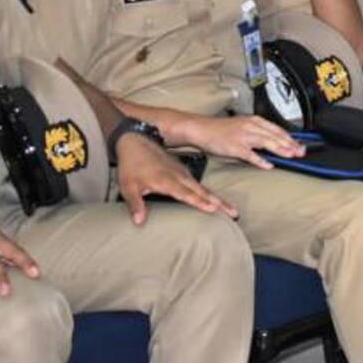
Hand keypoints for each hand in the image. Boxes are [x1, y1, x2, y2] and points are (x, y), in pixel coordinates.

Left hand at [115, 134, 237, 224]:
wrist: (136, 140)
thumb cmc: (131, 164)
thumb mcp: (128, 186)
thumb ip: (135, 204)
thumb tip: (139, 221)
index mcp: (166, 181)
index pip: (186, 194)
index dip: (199, 202)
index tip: (213, 208)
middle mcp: (178, 177)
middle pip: (202, 192)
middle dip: (218, 203)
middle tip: (234, 212)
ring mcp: (181, 172)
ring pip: (202, 187)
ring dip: (217, 198)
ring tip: (229, 208)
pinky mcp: (181, 170)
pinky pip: (197, 183)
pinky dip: (207, 192)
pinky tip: (213, 198)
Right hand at [190, 115, 304, 169]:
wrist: (202, 129)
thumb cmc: (222, 130)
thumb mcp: (243, 127)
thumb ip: (258, 135)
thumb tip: (274, 146)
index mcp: (254, 121)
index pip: (277, 129)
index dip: (290, 137)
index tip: (300, 144)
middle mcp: (250, 126)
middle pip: (274, 135)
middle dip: (289, 144)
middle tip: (300, 152)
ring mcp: (243, 136)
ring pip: (265, 142)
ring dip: (280, 149)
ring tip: (290, 155)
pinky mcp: (234, 147)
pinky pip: (250, 154)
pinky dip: (260, 160)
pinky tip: (268, 165)